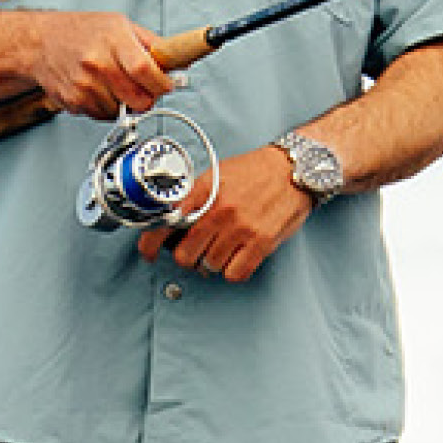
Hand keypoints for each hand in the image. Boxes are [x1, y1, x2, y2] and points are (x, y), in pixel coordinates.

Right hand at [18, 11, 175, 120]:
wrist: (40, 43)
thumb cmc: (80, 32)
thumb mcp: (119, 25)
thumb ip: (150, 44)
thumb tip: (179, 60)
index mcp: (113, 40)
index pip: (145, 70)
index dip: (161, 83)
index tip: (166, 85)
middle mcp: (97, 63)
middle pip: (138, 98)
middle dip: (147, 98)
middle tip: (143, 88)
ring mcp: (84, 85)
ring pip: (122, 111)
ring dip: (124, 103)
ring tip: (113, 83)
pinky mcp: (74, 101)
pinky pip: (102, 115)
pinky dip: (106, 106)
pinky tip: (98, 89)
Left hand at [135, 145, 312, 282]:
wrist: (294, 169)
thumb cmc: (254, 172)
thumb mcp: (215, 175)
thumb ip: (192, 197)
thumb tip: (170, 222)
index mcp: (204, 191)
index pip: (166, 223)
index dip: (150, 244)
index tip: (148, 253)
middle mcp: (220, 210)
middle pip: (185, 254)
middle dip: (187, 256)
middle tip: (194, 251)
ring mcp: (241, 228)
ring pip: (209, 266)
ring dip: (212, 262)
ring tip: (221, 249)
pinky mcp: (261, 242)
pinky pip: (235, 274)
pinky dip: (232, 270)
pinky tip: (235, 258)